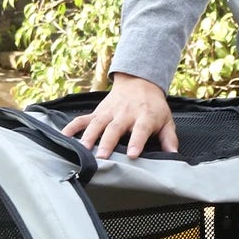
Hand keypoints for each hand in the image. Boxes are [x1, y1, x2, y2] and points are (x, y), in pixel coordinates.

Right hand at [62, 72, 178, 159]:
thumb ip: (169, 138)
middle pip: (115, 128)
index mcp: (144, 116)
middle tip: (102, 156)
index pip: (141, 129)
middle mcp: (125, 113)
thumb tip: (174, 154)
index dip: (137, 141)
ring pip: (97, 124)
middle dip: (108, 142)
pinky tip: (64, 136)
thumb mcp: (167, 120)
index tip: (133, 154)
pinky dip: (73, 126)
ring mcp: (109, 112)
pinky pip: (83, 119)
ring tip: (83, 149)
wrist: (139, 82)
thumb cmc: (153, 107)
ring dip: (89, 136)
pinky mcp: (98, 112)